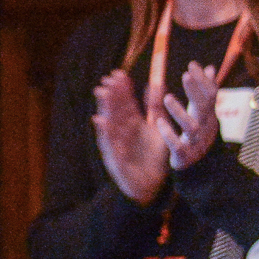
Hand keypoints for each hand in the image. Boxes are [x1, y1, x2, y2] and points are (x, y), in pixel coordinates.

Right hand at [89, 69, 168, 204]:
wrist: (153, 184)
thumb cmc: (154, 156)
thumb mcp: (158, 128)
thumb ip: (155, 108)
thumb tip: (155, 83)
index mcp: (132, 123)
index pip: (125, 102)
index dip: (122, 89)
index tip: (119, 73)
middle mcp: (122, 131)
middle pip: (115, 109)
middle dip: (112, 94)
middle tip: (109, 78)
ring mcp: (116, 143)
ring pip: (109, 122)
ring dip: (104, 108)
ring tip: (101, 92)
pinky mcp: (115, 157)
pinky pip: (109, 143)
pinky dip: (104, 132)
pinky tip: (100, 120)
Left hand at [160, 62, 222, 170]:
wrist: (202, 167)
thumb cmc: (198, 134)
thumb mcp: (202, 111)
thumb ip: (204, 90)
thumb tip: (210, 67)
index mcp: (208, 115)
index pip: (211, 95)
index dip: (203, 80)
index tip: (192, 65)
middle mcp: (205, 127)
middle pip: (205, 108)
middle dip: (196, 91)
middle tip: (185, 75)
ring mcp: (196, 142)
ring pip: (191, 127)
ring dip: (179, 112)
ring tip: (167, 98)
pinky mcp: (185, 155)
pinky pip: (178, 146)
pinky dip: (169, 135)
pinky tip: (159, 122)